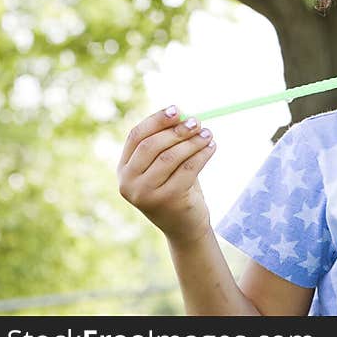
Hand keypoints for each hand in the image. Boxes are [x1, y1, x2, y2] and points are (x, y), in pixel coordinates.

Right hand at [117, 105, 216, 245]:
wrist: (185, 226)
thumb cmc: (176, 188)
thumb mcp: (166, 166)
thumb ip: (167, 143)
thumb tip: (183, 114)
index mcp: (124, 169)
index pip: (136, 137)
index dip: (156, 120)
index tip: (177, 109)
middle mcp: (128, 183)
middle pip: (152, 145)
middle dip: (177, 130)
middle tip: (197, 121)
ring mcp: (145, 194)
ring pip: (171, 157)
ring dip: (193, 141)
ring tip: (208, 134)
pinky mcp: (166, 200)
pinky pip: (188, 169)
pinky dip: (202, 154)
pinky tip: (212, 147)